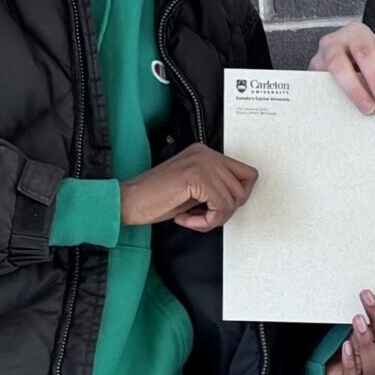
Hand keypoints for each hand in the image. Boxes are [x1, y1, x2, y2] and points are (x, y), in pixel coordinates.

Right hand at [120, 143, 256, 231]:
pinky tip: (185, 219)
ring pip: (233, 198)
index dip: (237, 197)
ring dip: (215, 217)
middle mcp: (206, 153)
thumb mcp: (193, 190)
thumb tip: (238, 198)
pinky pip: (221, 206)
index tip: (217, 208)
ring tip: (192, 219)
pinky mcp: (196, 176)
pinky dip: (207, 221)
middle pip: (244, 187)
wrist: (128, 202)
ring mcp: (202, 162)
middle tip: (203, 217)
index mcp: (205, 153)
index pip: (246, 173)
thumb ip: (214, 188)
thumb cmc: (155, 198)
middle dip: (226, 209)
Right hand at [311, 21, 374, 114]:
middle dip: (355, 89)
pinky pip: (319, 88)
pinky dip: (332, 101)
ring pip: (326, 78)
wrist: (350, 49)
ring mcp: (319, 56)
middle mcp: (333, 42)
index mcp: (356, 33)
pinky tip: (343, 111)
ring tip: (356, 112)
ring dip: (342, 98)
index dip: (374, 75)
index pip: (364, 52)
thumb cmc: (368, 54)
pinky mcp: (311, 72)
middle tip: (369, 108)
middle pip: (339, 65)